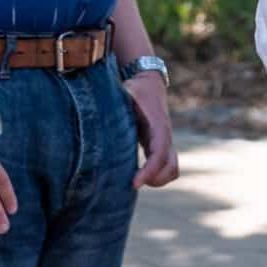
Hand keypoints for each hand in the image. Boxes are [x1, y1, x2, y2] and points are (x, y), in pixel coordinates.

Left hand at [123, 70, 179, 189]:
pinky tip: (135, 174)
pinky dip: (155, 175)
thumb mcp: (126, 93)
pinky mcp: (159, 145)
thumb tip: (95, 114)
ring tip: (135, 181)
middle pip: (172, 168)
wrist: (149, 82)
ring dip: (157, 180)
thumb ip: (115, 104)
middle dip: (156, 180)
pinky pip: (164, 166)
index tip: (135, 184)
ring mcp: (164, 142)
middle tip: (134, 183)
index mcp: (157, 125)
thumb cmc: (136, 88)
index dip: (150, 171)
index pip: (160, 154)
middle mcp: (164, 136)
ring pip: (171, 169)